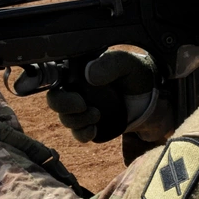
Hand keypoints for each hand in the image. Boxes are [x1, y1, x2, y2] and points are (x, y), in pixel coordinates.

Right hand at [46, 51, 167, 142]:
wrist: (152, 100)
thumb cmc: (137, 76)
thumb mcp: (128, 64)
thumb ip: (111, 64)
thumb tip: (90, 74)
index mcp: (79, 69)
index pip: (54, 73)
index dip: (46, 81)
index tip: (61, 87)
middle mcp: (76, 89)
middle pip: (54, 99)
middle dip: (63, 105)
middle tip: (82, 105)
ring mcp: (81, 108)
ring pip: (65, 118)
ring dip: (77, 120)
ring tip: (97, 114)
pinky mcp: (89, 124)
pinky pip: (77, 133)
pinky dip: (82, 134)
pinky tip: (94, 129)